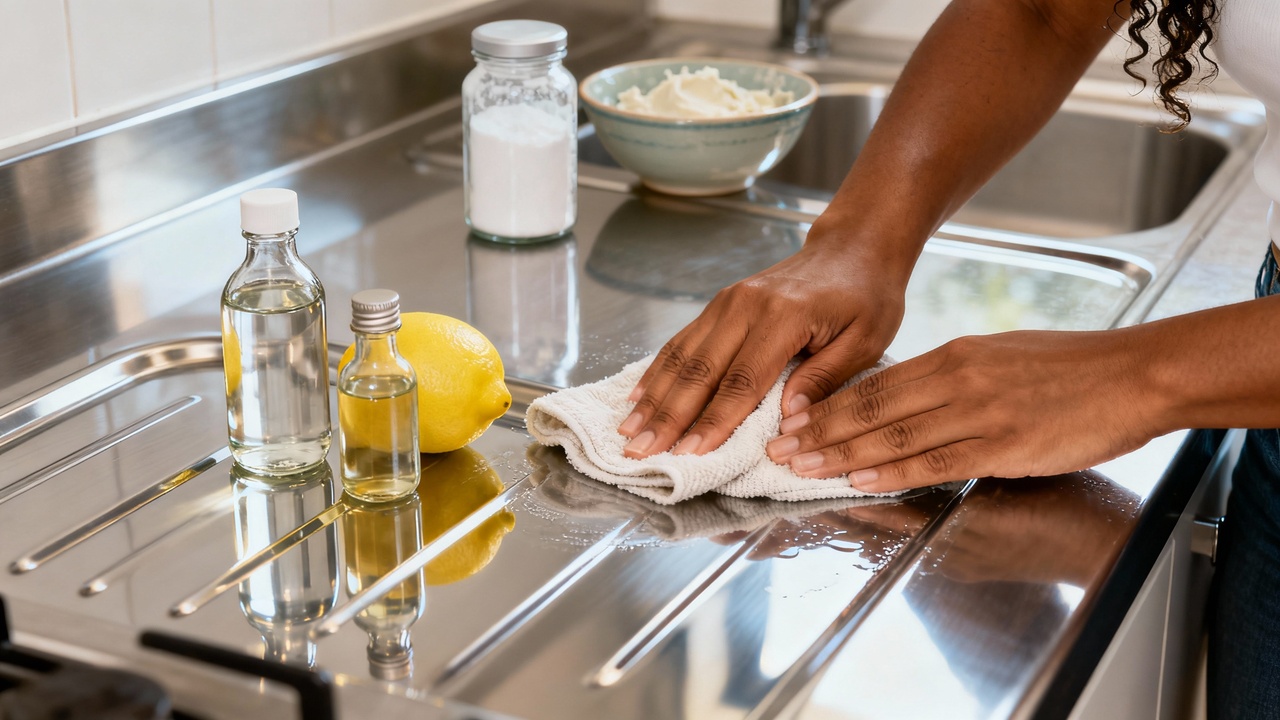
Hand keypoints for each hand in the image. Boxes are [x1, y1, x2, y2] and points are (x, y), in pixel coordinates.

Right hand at [618, 221, 909, 458]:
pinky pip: (682, 341)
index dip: (714, 421)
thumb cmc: (866, 296)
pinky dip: (658, 371)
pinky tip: (638, 396)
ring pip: (682, 356)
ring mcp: (727, 302)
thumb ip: (825, 378)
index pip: (742, 381)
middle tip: (642, 452)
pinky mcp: (719, 304)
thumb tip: (789, 420)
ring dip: (654, 397)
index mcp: (783, 317)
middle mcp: (745, 306)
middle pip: (699, 370)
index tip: (690, 453)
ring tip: (629, 432)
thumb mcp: (866, 340)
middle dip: (668, 416)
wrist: (853, 247)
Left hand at [766, 329, 1159, 491]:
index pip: (875, 383)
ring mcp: (979, 412)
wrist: (1133, 375)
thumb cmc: (1071, 369)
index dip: (828, 405)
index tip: (793, 420)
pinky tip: (861, 479)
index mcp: (955, 355)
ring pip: (894, 435)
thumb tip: (907, 396)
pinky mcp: (1004, 445)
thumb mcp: (1000, 356)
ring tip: (801, 469)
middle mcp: (958, 379)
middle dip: (818, 433)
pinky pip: (936, 460)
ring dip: (841, 455)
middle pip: (871, 409)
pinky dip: (893, 471)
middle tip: (777, 450)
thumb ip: (952, 376)